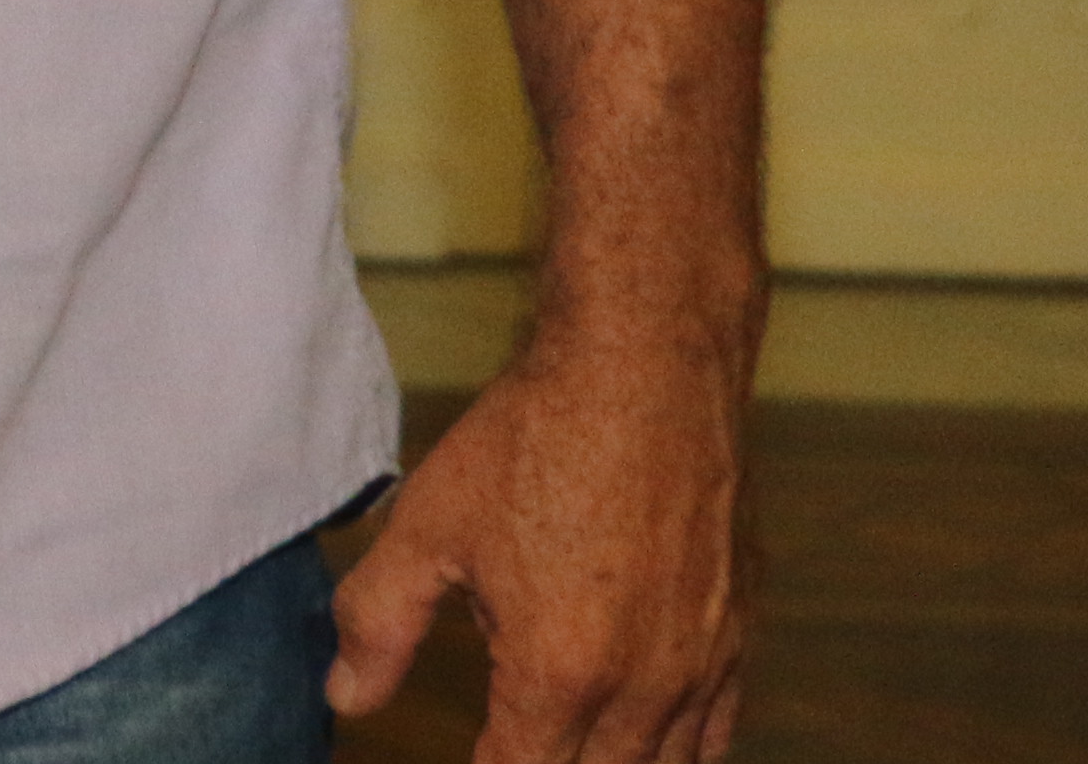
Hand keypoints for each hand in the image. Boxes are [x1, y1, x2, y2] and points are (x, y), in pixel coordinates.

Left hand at [325, 330, 750, 761]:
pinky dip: (676, 748)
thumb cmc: (537, 437)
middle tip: (509, 742)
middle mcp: (643, 687)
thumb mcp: (429, 526)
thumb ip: (379, 623)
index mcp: (560, 672)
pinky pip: (716, 730)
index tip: (468, 757)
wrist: (646, 363)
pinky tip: (641, 736)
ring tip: (564, 743)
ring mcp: (701, 663)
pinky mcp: (740, 632)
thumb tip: (347, 698)